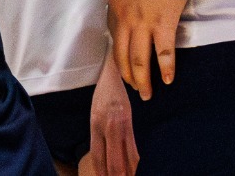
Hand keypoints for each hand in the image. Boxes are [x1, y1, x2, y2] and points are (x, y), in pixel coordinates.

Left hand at [87, 55, 138, 175]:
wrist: (113, 69)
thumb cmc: (105, 92)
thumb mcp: (96, 111)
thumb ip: (100, 130)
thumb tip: (106, 149)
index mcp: (95, 126)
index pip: (98, 156)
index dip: (102, 172)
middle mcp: (105, 127)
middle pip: (111, 160)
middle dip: (115, 175)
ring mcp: (118, 124)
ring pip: (124, 155)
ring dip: (128, 171)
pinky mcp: (129, 118)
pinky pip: (134, 145)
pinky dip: (137, 159)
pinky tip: (140, 168)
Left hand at [106, 0, 184, 100]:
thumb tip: (131, 7)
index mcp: (114, 7)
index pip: (113, 38)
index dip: (118, 56)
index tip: (123, 66)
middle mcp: (125, 19)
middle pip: (122, 55)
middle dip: (127, 75)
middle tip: (133, 89)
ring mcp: (143, 24)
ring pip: (139, 59)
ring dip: (142, 79)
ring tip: (146, 93)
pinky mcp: (163, 25)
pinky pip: (163, 53)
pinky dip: (165, 68)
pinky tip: (168, 80)